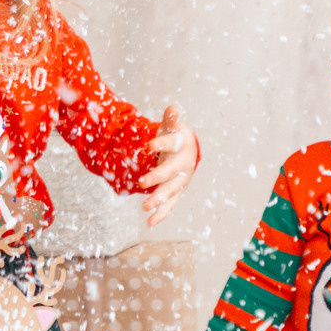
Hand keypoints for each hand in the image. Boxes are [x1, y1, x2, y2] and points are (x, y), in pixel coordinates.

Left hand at [137, 105, 198, 225]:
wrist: (189, 151)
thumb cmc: (176, 137)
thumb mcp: (173, 127)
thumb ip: (171, 119)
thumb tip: (172, 108)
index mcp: (181, 146)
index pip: (171, 144)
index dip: (160, 144)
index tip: (148, 145)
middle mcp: (183, 166)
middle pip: (170, 172)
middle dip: (156, 177)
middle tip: (141, 182)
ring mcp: (181, 181)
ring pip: (170, 191)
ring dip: (158, 200)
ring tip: (144, 207)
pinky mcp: (176, 192)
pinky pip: (169, 205)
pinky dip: (161, 214)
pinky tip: (150, 222)